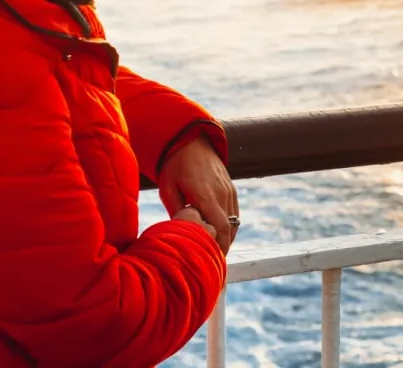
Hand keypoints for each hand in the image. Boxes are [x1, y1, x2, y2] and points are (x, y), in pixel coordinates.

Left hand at [159, 135, 239, 253]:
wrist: (191, 140)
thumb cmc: (174, 165)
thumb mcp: (167, 188)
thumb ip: (176, 211)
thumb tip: (183, 233)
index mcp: (205, 195)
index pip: (219, 228)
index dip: (218, 247)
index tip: (211, 260)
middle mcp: (221, 193)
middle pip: (229, 229)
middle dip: (222, 247)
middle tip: (212, 261)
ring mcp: (228, 190)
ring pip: (234, 222)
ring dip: (226, 238)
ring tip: (214, 251)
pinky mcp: (231, 188)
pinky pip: (234, 212)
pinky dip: (230, 226)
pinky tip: (219, 235)